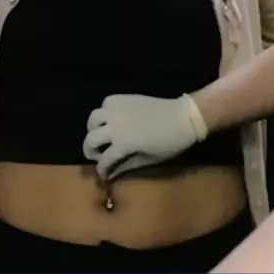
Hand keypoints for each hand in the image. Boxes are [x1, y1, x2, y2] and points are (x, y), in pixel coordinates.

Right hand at [83, 93, 208, 180]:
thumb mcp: (149, 159)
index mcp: (123, 144)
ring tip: (101, 135)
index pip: (104, 160)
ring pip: (93, 119)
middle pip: (91, 140)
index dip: (102, 170)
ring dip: (93, 129)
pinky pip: (105, 103)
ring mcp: (117, 110)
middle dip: (90, 151)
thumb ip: (126, 165)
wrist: (183, 117)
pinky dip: (105, 111)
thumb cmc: (170, 143)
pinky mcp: (122, 98)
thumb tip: (111, 173)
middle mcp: (115, 126)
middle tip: (97, 156)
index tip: (104, 174)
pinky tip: (112, 118)